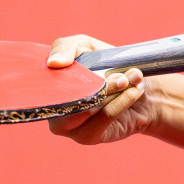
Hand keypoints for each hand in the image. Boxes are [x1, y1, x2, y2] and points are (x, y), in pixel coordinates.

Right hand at [45, 35, 160, 143]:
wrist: (138, 89)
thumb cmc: (107, 65)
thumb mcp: (86, 46)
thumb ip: (66, 47)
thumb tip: (53, 63)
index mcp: (45, 85)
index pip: (46, 80)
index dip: (71, 70)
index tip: (97, 65)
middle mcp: (51, 107)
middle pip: (70, 96)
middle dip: (101, 83)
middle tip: (122, 76)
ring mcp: (66, 126)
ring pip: (89, 107)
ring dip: (115, 90)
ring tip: (132, 78)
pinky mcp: (86, 137)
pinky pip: (104, 117)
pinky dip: (123, 100)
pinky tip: (135, 90)